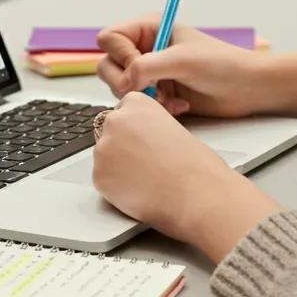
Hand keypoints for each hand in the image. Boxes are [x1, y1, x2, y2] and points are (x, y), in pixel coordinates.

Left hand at [93, 92, 279, 260]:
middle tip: (144, 163)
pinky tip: (138, 191)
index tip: (144, 140)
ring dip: (118, 166)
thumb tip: (140, 140)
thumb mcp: (174, 128)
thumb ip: (150, 128)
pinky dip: (116, 187)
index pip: (123, 110)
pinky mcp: (98, 176)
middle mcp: (115, 120)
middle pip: (110, 131)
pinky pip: (103, 179)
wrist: (197, 194)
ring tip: (146, 179)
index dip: (135, 129)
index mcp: (136, 102)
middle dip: (123, 145)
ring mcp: (103, 148)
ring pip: (105, 156)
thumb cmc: (196, 165)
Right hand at [97, 16, 264, 118]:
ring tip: (168, 98)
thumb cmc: (223, 64)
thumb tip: (125, 79)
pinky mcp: (158, 93)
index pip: (110, 37)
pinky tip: (178, 105)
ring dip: (143, 97)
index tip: (141, 66)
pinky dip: (155, 108)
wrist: (247, 89)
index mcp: (149, 28)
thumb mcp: (184, 59)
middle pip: (108, 64)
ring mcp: (150, 71)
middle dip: (127, 82)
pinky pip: (138, 104)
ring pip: (121, 87)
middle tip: (148, 89)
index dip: (120, 55)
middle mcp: (145, 48)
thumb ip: (148, 66)